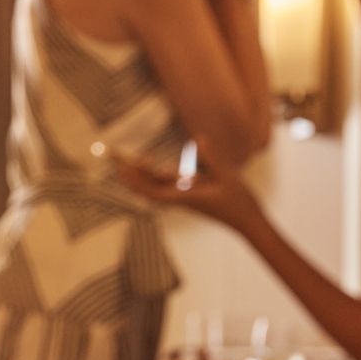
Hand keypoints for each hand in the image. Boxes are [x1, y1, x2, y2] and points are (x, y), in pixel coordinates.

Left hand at [116, 153, 263, 234]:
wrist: (247, 222)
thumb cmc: (239, 201)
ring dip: (138, 172)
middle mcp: (178, 197)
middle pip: (145, 186)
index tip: (120, 165)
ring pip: (153, 185)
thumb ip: (211, 157)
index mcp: (183, 196)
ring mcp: (182, 197)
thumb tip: (199, 138)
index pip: (149, 189)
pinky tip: (148, 164)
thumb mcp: (226, 176)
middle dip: (127, 171)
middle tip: (113, 153)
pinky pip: (165, 185)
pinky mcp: (189, 195)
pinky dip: (153, 175)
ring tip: (124, 156)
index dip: (132, 178)